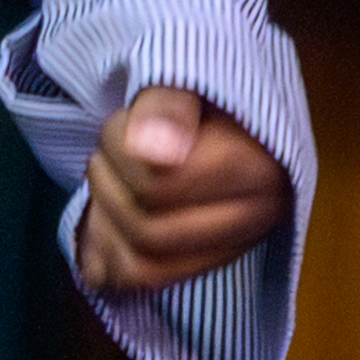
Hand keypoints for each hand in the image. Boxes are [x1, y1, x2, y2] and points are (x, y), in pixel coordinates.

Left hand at [75, 85, 293, 297]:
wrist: (219, 106)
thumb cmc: (198, 90)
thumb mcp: (182, 76)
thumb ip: (167, 107)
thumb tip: (154, 153)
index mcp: (262, 170)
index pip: (158, 186)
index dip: (119, 150)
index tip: (124, 122)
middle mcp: (258, 218)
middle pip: (149, 231)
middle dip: (108, 185)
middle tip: (107, 151)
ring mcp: (233, 247)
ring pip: (141, 265)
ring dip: (103, 217)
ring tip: (110, 176)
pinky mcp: (201, 263)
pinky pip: (138, 282)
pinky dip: (102, 255)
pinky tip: (97, 223)